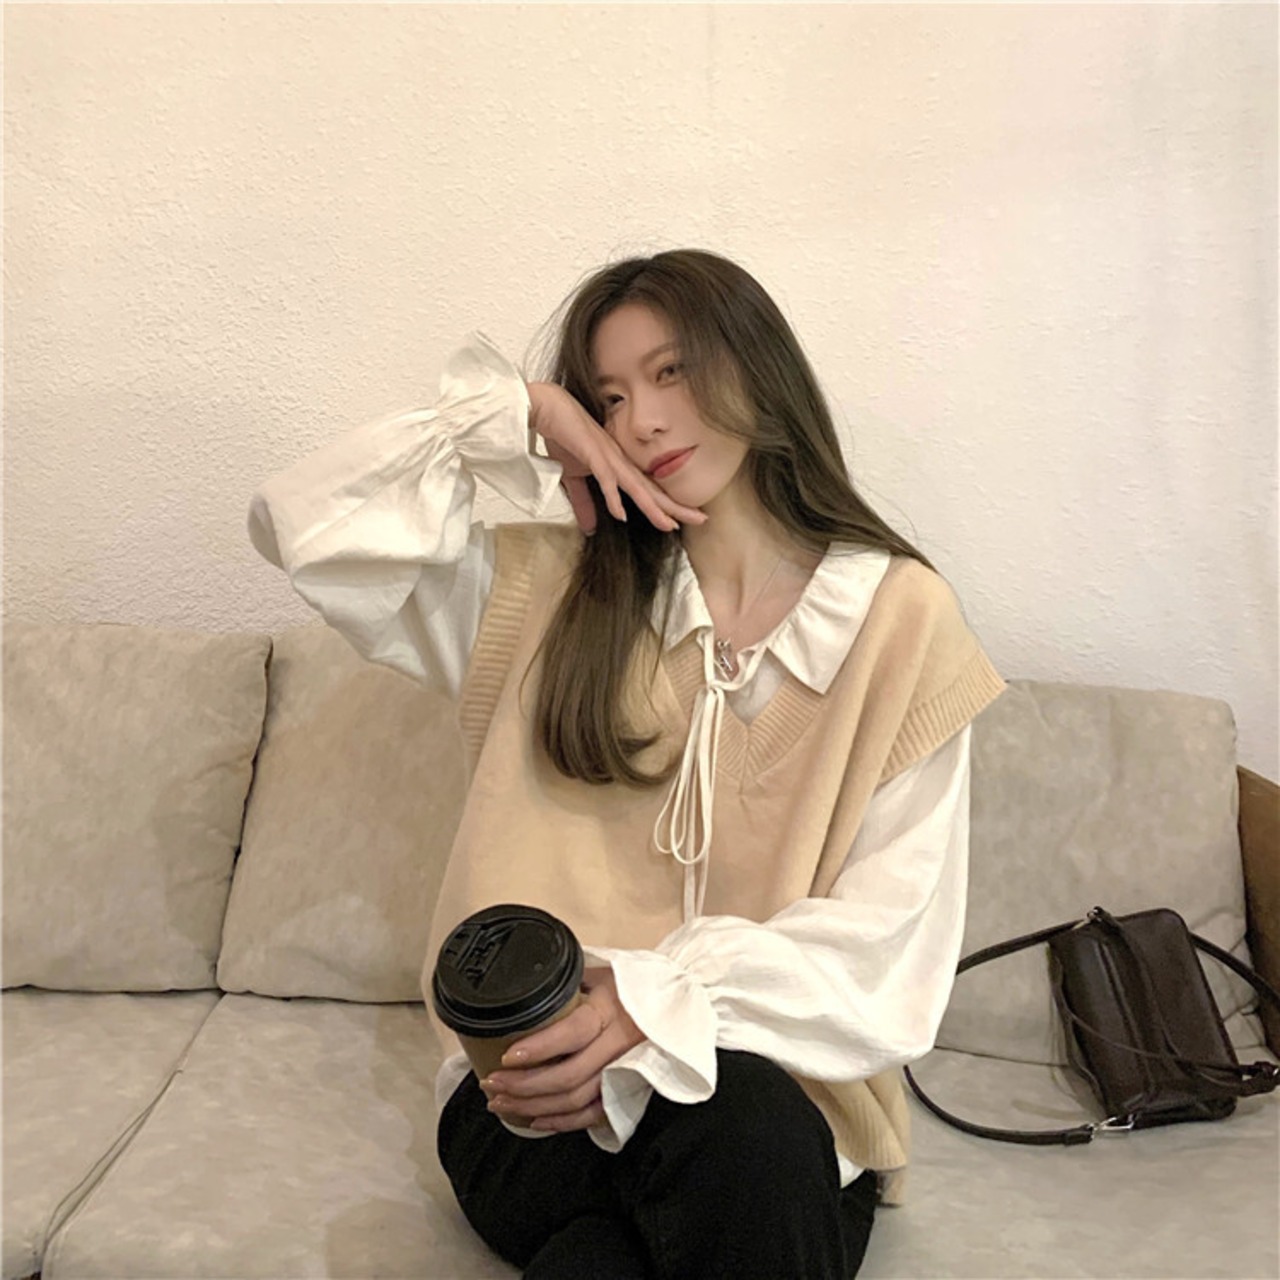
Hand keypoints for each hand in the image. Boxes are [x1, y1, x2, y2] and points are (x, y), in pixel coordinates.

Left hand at [478, 967, 645, 1132]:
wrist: (673, 1003)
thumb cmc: (630, 983)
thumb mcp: (600, 970)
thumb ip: (568, 980)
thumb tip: (523, 981)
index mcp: (612, 1008)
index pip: (574, 1032)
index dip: (540, 1048)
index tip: (507, 1054)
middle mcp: (619, 1043)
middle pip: (570, 1076)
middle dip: (524, 1085)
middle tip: (490, 1083)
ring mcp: (624, 1070)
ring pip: (577, 1100)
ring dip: (534, 1107)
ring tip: (500, 1102)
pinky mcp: (626, 1087)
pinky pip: (593, 1114)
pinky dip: (562, 1123)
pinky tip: (534, 1121)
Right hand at [527, 382, 706, 535]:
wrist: (545, 408)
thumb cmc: (562, 435)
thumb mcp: (574, 477)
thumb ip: (584, 502)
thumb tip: (590, 528)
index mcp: (619, 465)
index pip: (647, 490)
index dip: (666, 505)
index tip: (683, 520)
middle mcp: (620, 461)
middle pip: (651, 490)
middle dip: (676, 506)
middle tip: (702, 519)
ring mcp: (608, 456)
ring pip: (636, 487)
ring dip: (653, 507)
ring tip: (671, 524)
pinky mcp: (591, 453)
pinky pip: (606, 478)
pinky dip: (613, 497)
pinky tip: (622, 514)